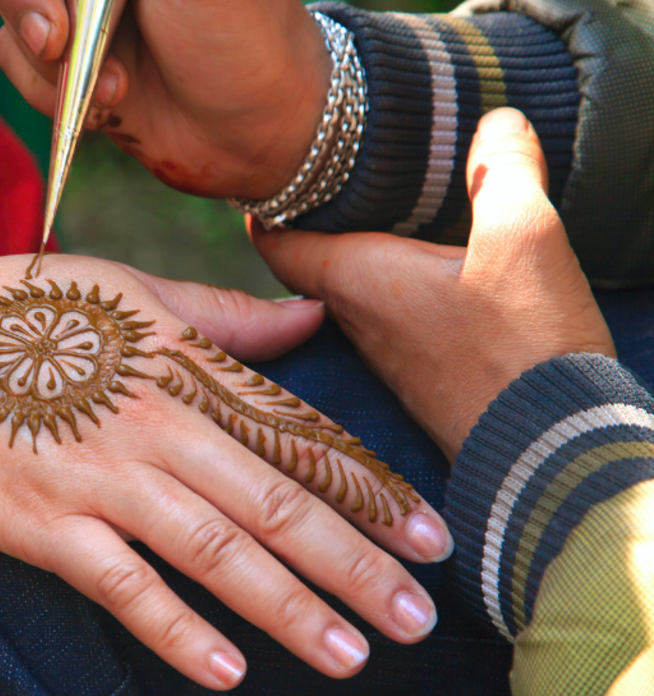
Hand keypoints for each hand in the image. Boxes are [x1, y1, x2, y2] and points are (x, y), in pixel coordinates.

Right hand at [0, 0, 329, 197]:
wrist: (259, 129)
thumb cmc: (240, 35)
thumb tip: (81, 2)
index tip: (60, 20)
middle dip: (33, 15)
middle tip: (60, 46)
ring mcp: (80, 14)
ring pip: (12, 24)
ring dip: (51, 68)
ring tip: (117, 90)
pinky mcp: (71, 63)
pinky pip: (18, 65)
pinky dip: (47, 93)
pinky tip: (107, 106)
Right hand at [0, 250, 453, 688]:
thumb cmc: (14, 310)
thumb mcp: (124, 291)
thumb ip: (221, 315)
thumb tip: (309, 314)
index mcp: (182, 365)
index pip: (297, 436)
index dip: (372, 491)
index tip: (434, 539)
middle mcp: (155, 423)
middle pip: (275, 501)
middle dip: (357, 564)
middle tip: (421, 617)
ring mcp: (98, 476)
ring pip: (215, 549)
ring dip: (289, 606)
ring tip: (352, 654)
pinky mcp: (40, 523)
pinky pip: (122, 584)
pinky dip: (178, 627)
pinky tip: (228, 670)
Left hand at [252, 108, 616, 460]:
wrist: (550, 454)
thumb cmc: (522, 349)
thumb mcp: (523, 238)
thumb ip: (503, 170)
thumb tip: (495, 119)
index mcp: (354, 279)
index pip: (274, 238)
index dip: (266, 200)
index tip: (270, 167)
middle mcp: (354, 321)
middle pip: (310, 260)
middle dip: (316, 217)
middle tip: (332, 175)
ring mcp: (387, 355)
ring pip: (352, 290)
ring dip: (361, 251)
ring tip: (385, 207)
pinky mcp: (423, 377)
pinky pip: (392, 317)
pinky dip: (399, 285)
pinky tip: (436, 269)